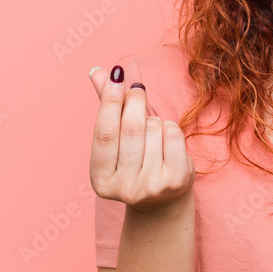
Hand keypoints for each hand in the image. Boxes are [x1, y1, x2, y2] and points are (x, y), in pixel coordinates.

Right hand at [88, 64, 195, 212]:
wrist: (163, 199)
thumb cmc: (135, 161)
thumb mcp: (117, 140)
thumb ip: (107, 107)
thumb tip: (97, 72)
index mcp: (100, 178)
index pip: (105, 132)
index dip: (110, 101)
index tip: (117, 75)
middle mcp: (124, 187)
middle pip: (131, 128)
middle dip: (135, 101)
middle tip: (138, 89)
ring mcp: (151, 186)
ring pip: (154, 128)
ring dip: (154, 119)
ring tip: (152, 131)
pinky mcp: (175, 181)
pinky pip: (173, 135)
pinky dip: (170, 127)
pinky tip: (166, 139)